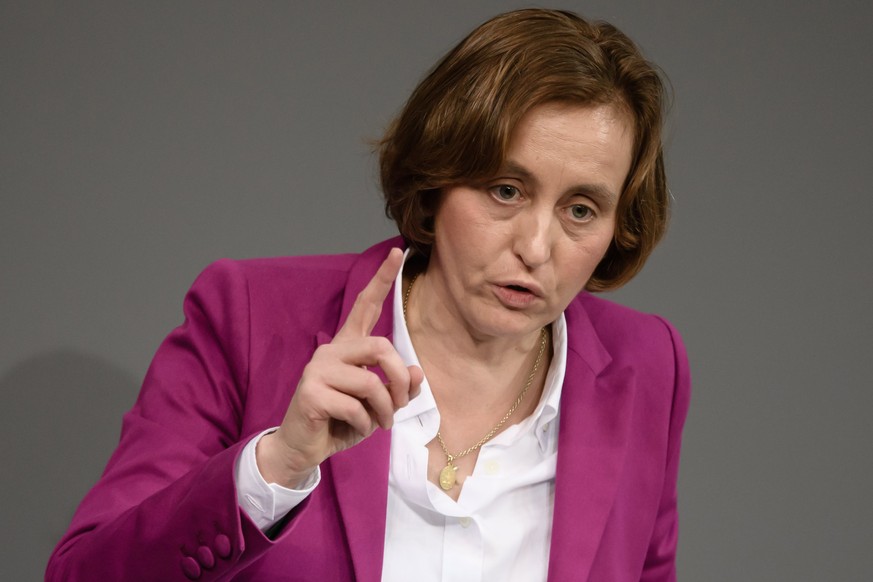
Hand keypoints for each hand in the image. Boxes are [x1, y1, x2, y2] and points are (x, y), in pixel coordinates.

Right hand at [256, 247, 422, 487]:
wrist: (303, 448)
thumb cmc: (342, 422)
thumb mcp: (378, 406)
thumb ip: (397, 388)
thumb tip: (417, 372)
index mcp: (347, 348)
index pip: (365, 305)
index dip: (382, 279)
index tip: (399, 252)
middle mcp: (331, 352)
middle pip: (380, 347)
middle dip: (399, 379)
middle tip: (399, 404)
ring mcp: (318, 370)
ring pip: (370, 382)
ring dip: (384, 410)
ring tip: (379, 423)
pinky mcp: (310, 392)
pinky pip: (354, 406)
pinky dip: (365, 425)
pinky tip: (356, 430)